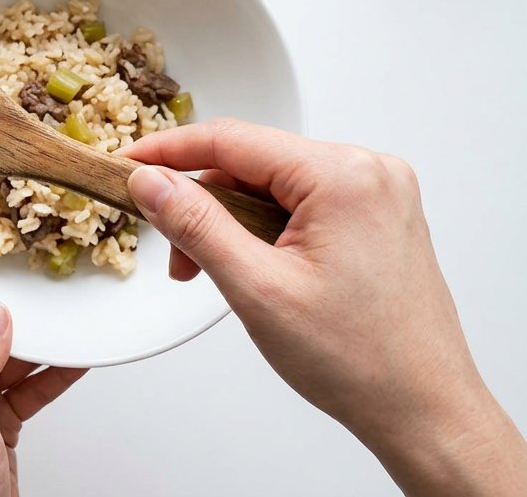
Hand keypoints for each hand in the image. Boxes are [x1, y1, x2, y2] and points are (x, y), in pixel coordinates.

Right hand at [119, 119, 526, 495]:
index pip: (232, 139)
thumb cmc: (359, 360)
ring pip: (272, 185)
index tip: (126, 164)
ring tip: (210, 274)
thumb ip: (196, 225)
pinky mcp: (376, 217)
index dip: (167, 152)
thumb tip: (151, 182)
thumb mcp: (256, 289)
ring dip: (229, 221)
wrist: (423, 410)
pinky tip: (248, 268)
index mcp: (344, 176)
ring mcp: (377, 193)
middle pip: (251, 161)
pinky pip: (299, 204)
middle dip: (201, 203)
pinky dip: (262, 230)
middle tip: (172, 254)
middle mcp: (368, 171)